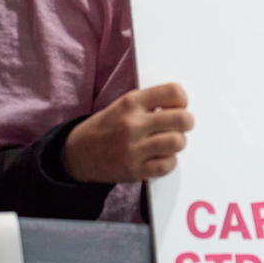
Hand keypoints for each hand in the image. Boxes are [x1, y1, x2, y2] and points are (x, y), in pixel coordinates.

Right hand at [62, 83, 194, 183]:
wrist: (77, 154)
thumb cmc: (107, 127)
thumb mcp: (123, 105)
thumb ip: (150, 103)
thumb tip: (181, 106)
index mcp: (131, 103)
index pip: (173, 92)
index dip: (181, 100)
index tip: (176, 106)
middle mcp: (132, 124)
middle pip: (182, 119)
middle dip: (185, 122)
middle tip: (178, 126)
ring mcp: (133, 148)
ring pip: (177, 142)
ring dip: (177, 143)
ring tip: (167, 143)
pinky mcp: (135, 170)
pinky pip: (168, 165)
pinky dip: (169, 161)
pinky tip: (160, 157)